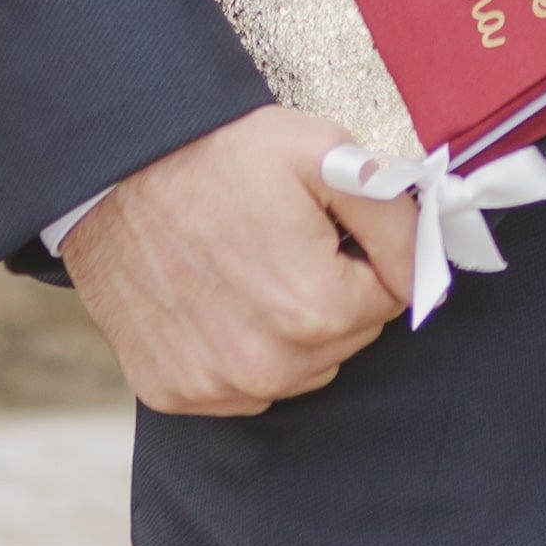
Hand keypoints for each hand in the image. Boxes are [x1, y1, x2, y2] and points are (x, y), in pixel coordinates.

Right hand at [57, 103, 422, 413]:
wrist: (114, 169)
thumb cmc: (220, 155)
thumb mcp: (325, 155)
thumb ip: (396, 215)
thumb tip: (431, 266)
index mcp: (315, 309)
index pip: (389, 297)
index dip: (363, 254)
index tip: (324, 226)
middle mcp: (268, 366)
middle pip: (346, 338)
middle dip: (330, 291)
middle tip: (282, 238)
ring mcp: (216, 385)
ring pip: (298, 368)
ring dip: (289, 327)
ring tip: (247, 264)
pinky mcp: (173, 391)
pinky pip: (240, 386)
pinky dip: (238, 348)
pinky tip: (214, 297)